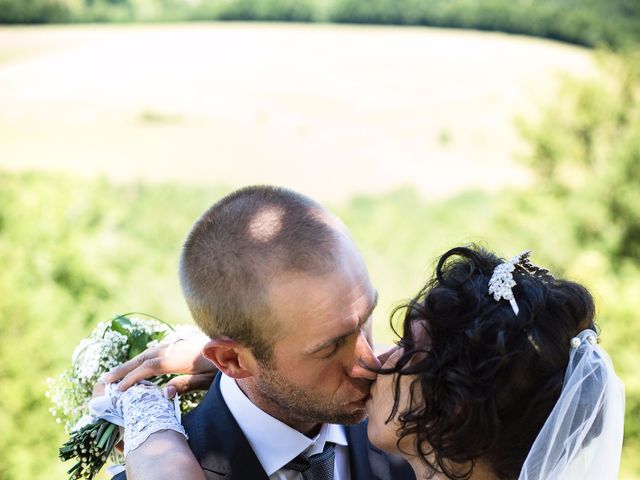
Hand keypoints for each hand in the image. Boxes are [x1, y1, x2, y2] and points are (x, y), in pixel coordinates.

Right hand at [103, 336, 217, 395]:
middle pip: (143, 358)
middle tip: (104, 381)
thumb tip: (164, 392)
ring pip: (146, 354)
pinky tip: (134, 369)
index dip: (133, 378)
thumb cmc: (222, 365)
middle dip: (123, 369)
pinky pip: (153, 353)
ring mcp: (174, 345)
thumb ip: (187, 384)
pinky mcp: (176, 345)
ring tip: (113, 375)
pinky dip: (140, 361)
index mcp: (179, 356)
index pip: (150, 367)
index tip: (119, 390)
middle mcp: (174, 348)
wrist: (232, 344)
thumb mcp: (209, 378)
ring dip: (129, 364)